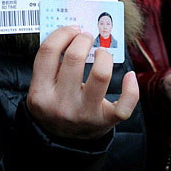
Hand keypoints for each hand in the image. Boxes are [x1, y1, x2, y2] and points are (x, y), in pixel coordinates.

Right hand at [27, 25, 138, 139]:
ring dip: (104, 55)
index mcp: (39, 94)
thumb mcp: (42, 88)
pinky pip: (124, 104)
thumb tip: (72, 32)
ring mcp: (84, 115)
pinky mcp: (105, 122)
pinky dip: (131, 88)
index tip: (72, 29)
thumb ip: (51, 63)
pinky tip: (129, 76)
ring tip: (102, 52)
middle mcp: (61, 105)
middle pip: (74, 59)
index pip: (48, 52)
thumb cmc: (54, 104)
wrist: (63, 141)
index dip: (62, 34)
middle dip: (83, 40)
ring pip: (101, 75)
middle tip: (87, 38)